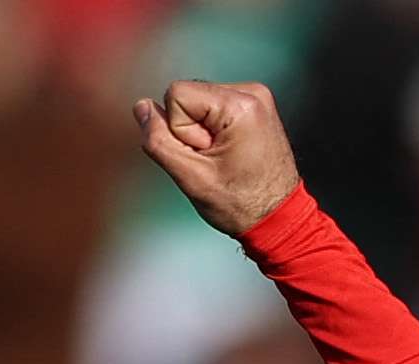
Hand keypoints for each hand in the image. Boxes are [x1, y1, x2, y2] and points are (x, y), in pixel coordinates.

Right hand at [132, 80, 303, 236]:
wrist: (277, 217)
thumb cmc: (239, 204)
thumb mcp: (190, 177)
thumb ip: (158, 140)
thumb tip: (141, 107)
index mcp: (240, 104)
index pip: (176, 94)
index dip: (180, 130)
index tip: (205, 155)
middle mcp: (251, 92)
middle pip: (188, 95)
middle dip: (190, 130)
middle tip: (214, 160)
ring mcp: (256, 96)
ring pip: (198, 102)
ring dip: (201, 131)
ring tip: (222, 158)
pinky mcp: (254, 105)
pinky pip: (213, 107)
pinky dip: (213, 130)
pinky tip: (229, 152)